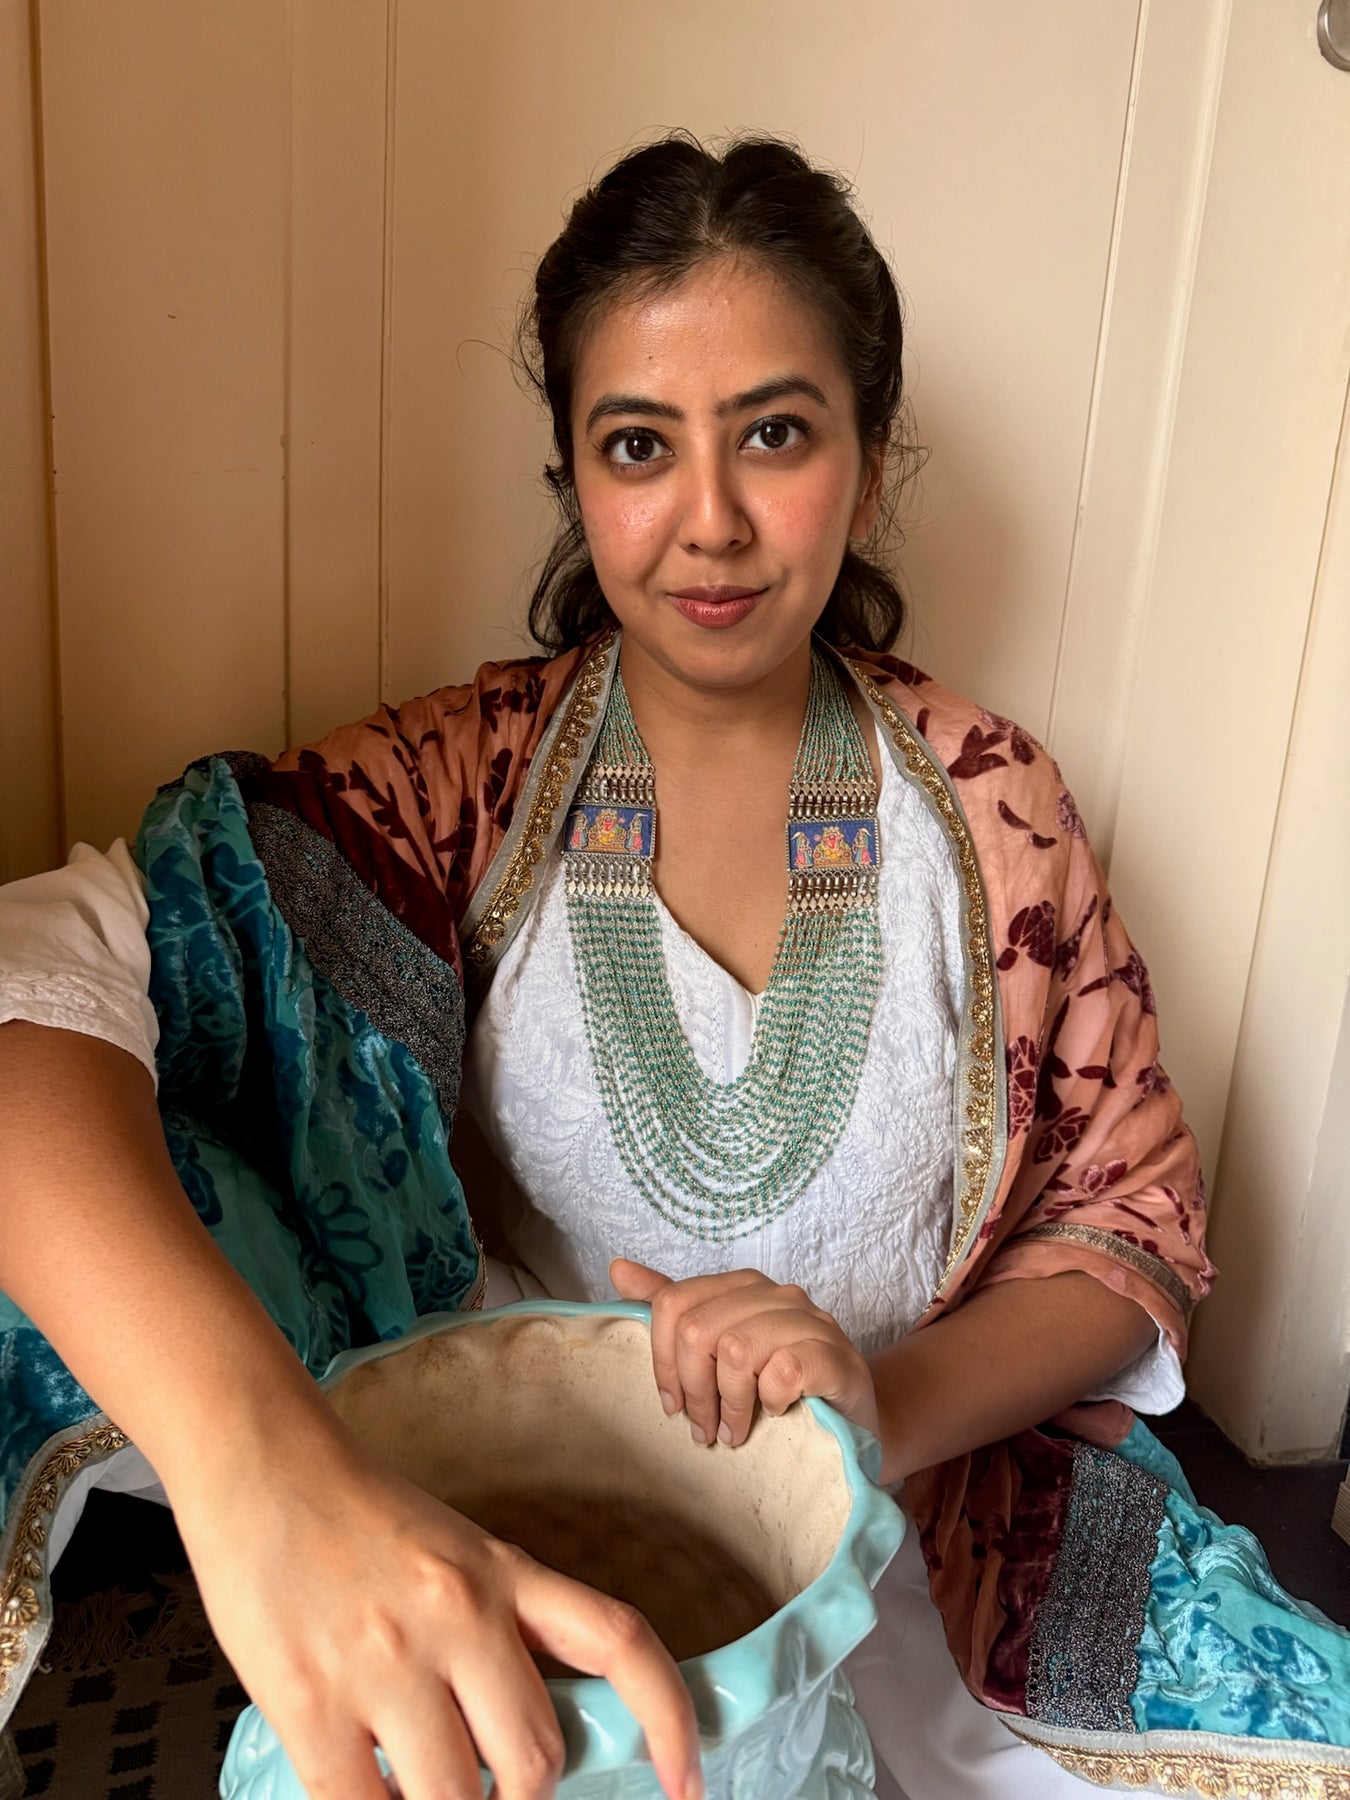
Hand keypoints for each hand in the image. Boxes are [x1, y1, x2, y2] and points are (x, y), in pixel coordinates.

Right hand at [175, 1435, 702, 1799]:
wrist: (263, 1465)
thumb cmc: (359, 1517)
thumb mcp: (458, 1553)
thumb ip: (504, 1630)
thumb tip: (534, 1739)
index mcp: (504, 1572)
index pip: (619, 1642)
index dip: (669, 1719)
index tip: (689, 1783)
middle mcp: (460, 1613)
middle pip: (535, 1755)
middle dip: (521, 1796)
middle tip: (489, 1788)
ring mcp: (386, 1659)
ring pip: (456, 1798)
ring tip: (415, 1782)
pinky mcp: (309, 1700)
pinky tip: (370, 1796)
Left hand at [610, 1259, 878, 1449]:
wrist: (854, 1422)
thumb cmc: (782, 1387)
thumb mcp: (722, 1350)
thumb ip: (674, 1309)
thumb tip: (617, 1269)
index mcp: (742, 1287)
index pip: (673, 1302)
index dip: (661, 1360)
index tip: (671, 1404)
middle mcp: (777, 1295)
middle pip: (698, 1330)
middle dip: (694, 1390)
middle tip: (702, 1431)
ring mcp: (812, 1323)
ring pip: (737, 1349)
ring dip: (730, 1404)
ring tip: (734, 1434)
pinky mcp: (838, 1357)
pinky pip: (784, 1370)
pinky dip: (770, 1400)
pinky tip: (776, 1414)